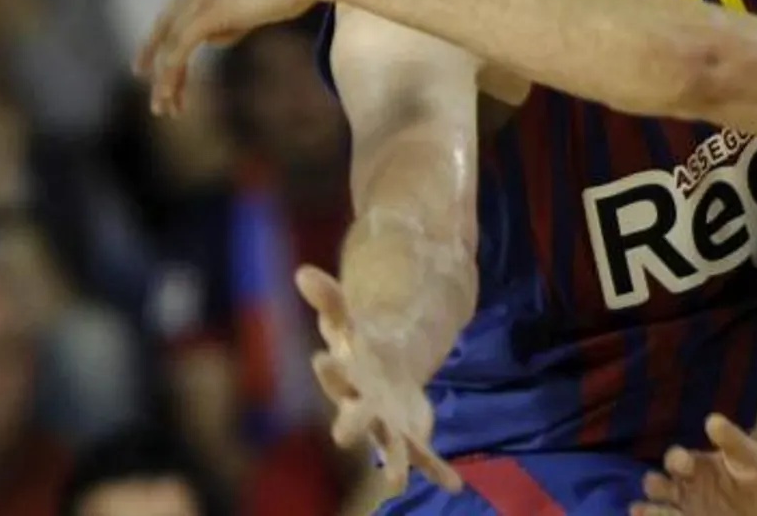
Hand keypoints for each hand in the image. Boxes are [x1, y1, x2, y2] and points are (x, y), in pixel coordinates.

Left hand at [134, 0, 342, 115]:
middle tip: (156, 98)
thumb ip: (231, 20)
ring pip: (169, 45)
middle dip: (155, 64)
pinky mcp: (210, 12)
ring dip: (165, 81)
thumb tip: (215, 38)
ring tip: (166, 109)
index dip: (160, 44)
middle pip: (164, 30)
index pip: (172, 15)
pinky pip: (180, 50)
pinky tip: (170, 96)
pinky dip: (172, 75)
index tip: (152, 69)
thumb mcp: (253, 4)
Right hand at [295, 265, 462, 496]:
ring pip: (387, 448)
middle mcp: (361, 409)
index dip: (328, 369)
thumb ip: (329, 299)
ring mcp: (386, 426)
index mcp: (344, 379)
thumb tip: (302, 271)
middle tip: (342, 436)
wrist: (382, 375)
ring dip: (392, 464)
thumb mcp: (346, 320)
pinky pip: (425, 456)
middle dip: (349, 426)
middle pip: (352, 420)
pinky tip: (454, 485)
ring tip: (395, 482)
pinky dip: (438, 471)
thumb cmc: (357, 348)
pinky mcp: (411, 436)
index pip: (333, 375)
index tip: (322, 360)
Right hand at [631, 415, 756, 515]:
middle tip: (661, 488)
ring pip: (654, 510)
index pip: (675, 459)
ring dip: (648, 511)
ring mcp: (683, 512)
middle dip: (654, 485)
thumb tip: (711, 419)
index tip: (686, 465)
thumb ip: (735, 443)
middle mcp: (683, 489)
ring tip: (642, 511)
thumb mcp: (756, 464)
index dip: (676, 460)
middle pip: (655, 484)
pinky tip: (645, 515)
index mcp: (696, 466)